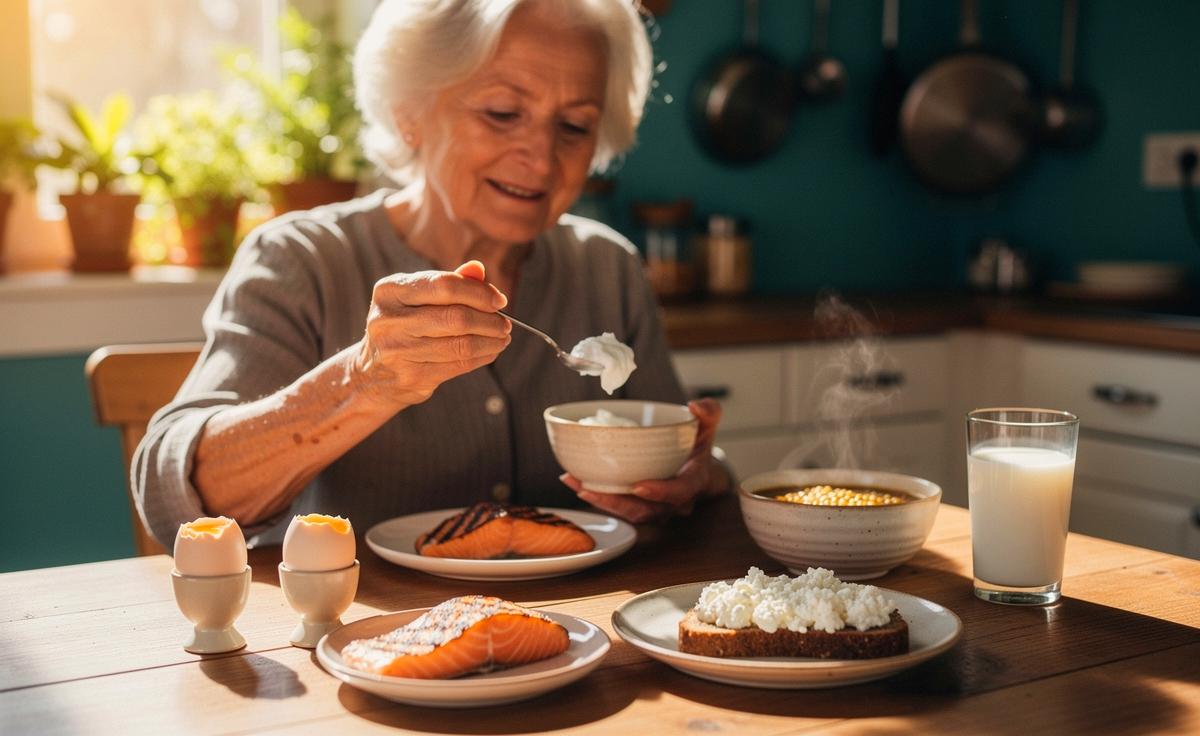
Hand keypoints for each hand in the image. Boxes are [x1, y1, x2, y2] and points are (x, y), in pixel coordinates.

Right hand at [353, 260, 510, 407]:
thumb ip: (447, 283)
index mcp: (389, 291)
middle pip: (455, 317)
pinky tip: (491, 352)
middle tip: (506, 323)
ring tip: (503, 338)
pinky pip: (458, 365)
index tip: (500, 300)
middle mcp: (388, 319)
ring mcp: (398, 351)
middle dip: (489, 320)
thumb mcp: (416, 299)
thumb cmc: (404, 327)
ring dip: (490, 341)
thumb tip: (478, 269)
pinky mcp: (411, 377)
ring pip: (460, 344)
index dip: (478, 292)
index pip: (444, 286)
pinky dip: (482, 357)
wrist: (372, 373)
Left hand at [562, 398, 727, 522]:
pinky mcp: (636, 506)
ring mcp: (652, 508)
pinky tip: (571, 478)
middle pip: (644, 511)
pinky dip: (594, 494)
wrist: (694, 470)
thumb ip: (709, 413)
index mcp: (690, 483)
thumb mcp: (708, 428)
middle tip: (589, 489)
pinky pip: (616, 505)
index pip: (678, 493)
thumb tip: (695, 406)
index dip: (660, 492)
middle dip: (615, 503)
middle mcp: (671, 503)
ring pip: (626, 512)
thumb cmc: (697, 448)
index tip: (639, 485)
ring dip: (598, 500)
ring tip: (573, 482)